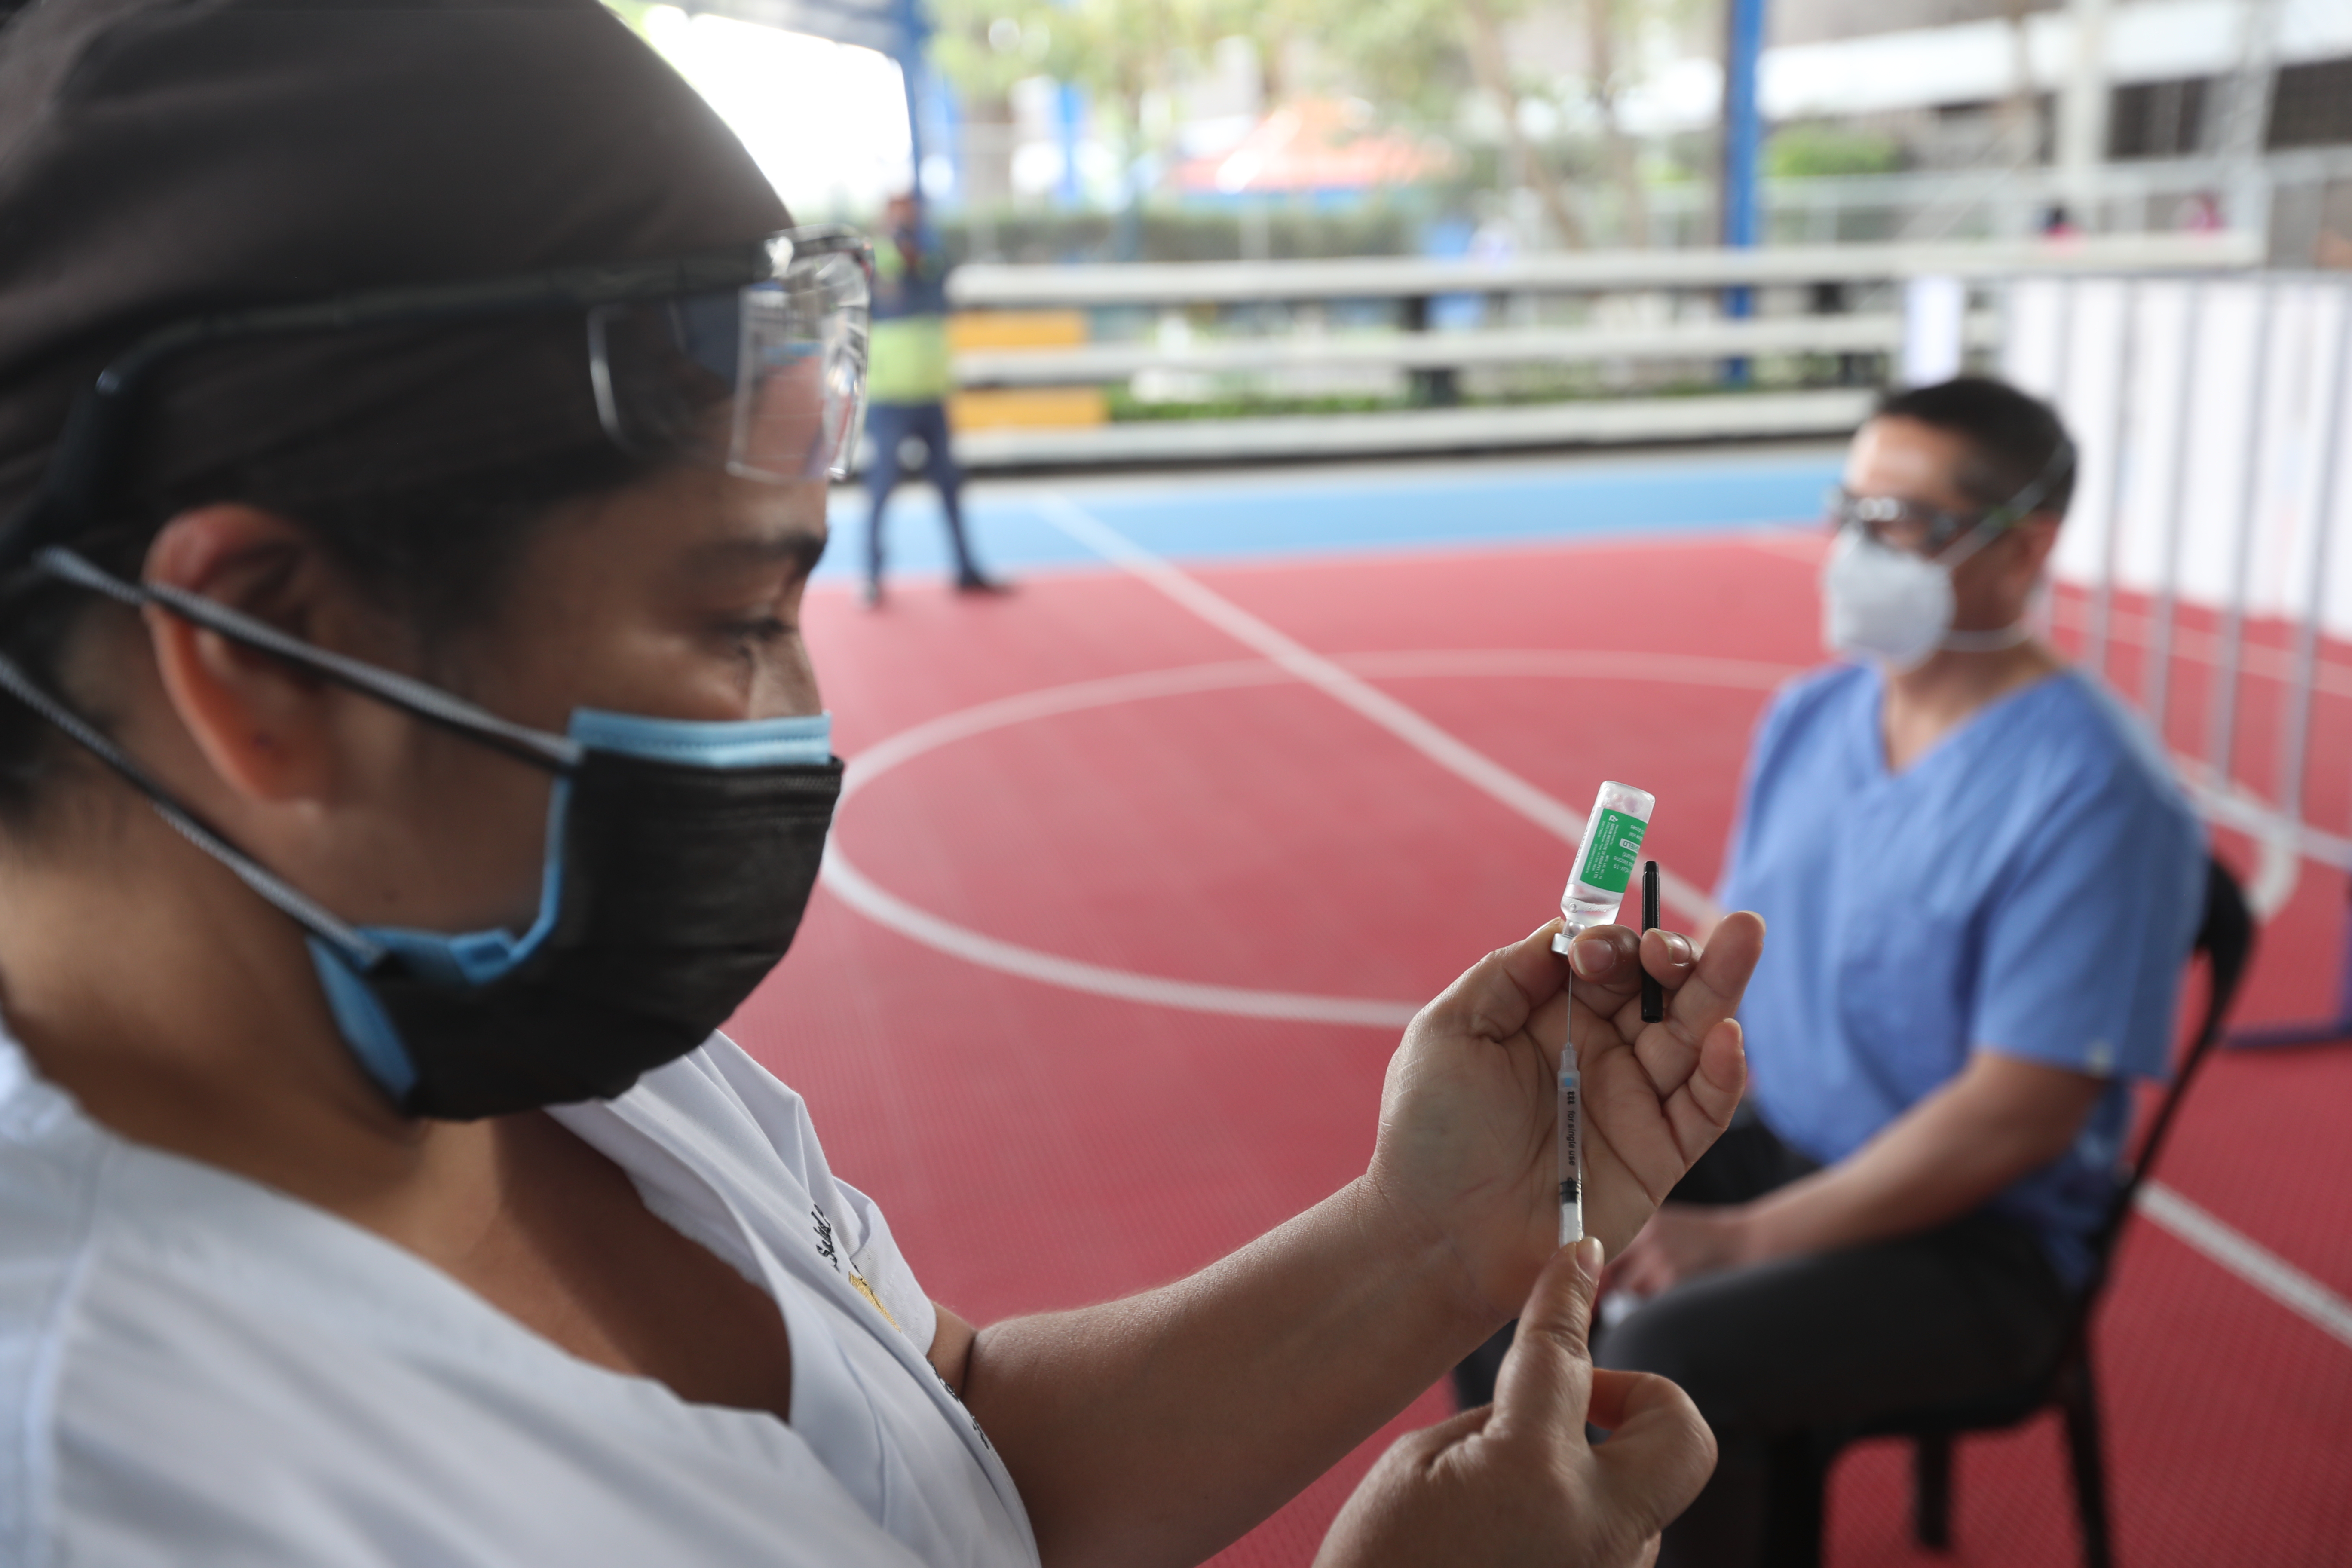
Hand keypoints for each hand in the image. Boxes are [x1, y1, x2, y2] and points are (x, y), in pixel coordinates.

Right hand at [1314, 1238, 1714, 1567]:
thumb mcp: (1414, 1468)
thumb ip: (1497, 1421)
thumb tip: (1542, 1404)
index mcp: (1534, 1477)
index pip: (1563, 1354)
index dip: (1566, 1293)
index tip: (1579, 1255)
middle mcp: (1597, 1532)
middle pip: (1681, 1433)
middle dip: (1643, 1397)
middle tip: (1581, 1400)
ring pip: (1640, 1492)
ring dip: (1597, 1470)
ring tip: (1511, 1492)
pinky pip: (1614, 1541)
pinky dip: (1578, 1518)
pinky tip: (1516, 1530)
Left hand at [1367, 913, 1762, 1321]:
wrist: (1437, 1233)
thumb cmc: (1429, 1134)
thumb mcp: (1449, 1032)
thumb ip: (1508, 974)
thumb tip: (1565, 930)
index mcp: (1549, 1021)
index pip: (1603, 966)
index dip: (1609, 946)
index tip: (1589, 952)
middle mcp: (1599, 1056)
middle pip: (1658, 991)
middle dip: (1677, 954)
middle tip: (1682, 938)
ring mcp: (1633, 1105)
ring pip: (1694, 1036)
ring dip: (1721, 986)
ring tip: (1742, 937)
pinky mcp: (1658, 1157)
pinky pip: (1704, 1109)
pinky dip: (1724, 1072)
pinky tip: (1726, 1035)